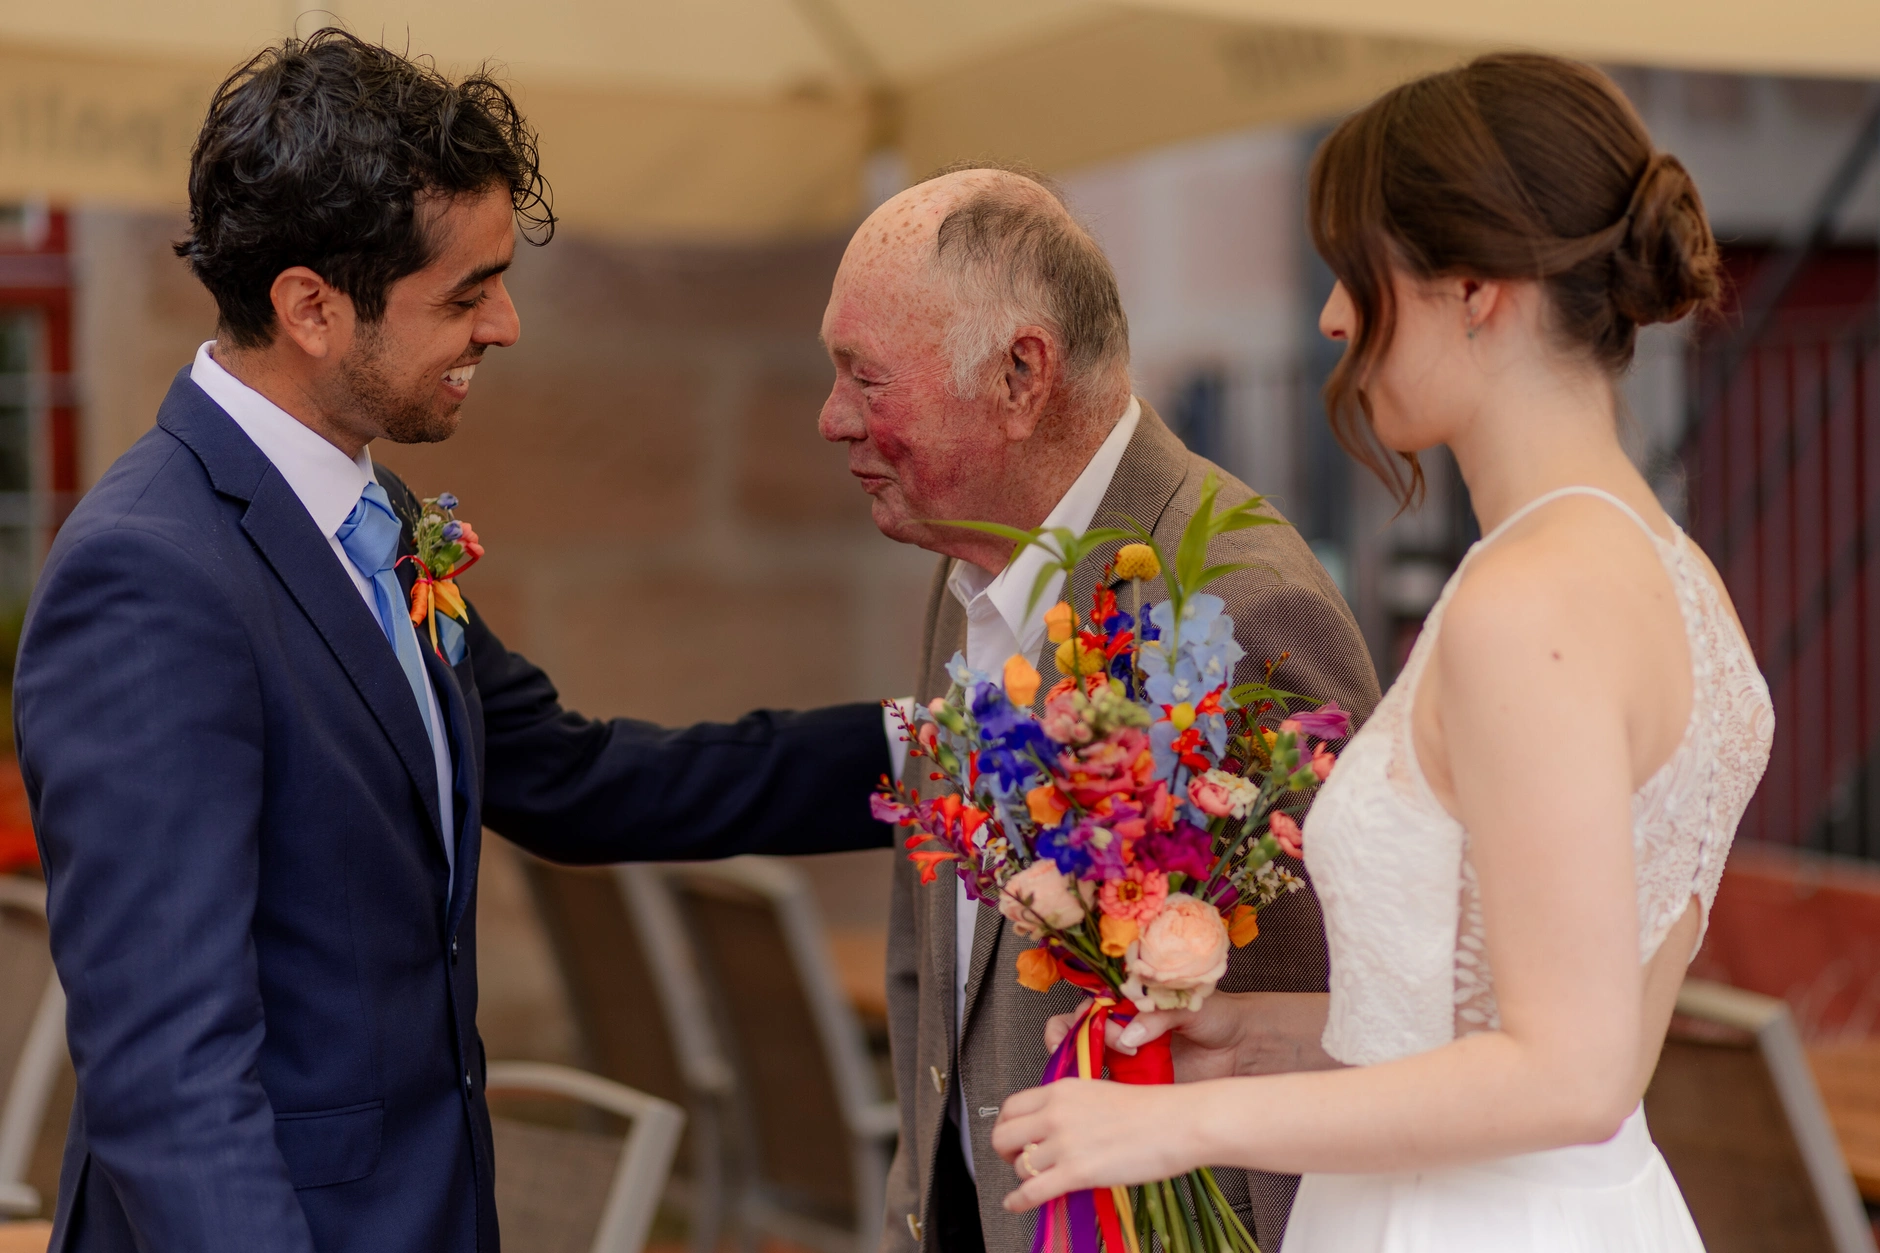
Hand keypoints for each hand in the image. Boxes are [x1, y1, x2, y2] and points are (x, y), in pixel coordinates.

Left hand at [991, 1079, 1199, 1211]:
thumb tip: (1053, 1128)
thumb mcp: (1099, 1092)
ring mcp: (1064, 1142)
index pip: (1011, 1107)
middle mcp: (1056, 1112)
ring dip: (1025, 1177)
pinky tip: (1015, 1204)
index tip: (1013, 1137)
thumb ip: (1070, 1107)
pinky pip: (1031, 1191)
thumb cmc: (1152, 1110)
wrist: (1178, 1123)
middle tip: (1017, 1160)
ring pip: (1020, 1166)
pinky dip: (1017, 1201)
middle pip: (1004, 1135)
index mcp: (1061, 1089)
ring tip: (1037, 1182)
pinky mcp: (1077, 1171)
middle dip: (1006, 1152)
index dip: (1007, 1126)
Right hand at [1042, 995, 1253, 1082]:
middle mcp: (1122, 1026)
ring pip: (1084, 1059)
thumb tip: (1129, 1035)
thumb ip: (1157, 1016)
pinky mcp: (1135, 1083)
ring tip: (1094, 1076)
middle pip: (1075, 1029)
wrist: (1243, 1048)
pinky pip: (1108, 1088)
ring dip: (1079, 1066)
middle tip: (1090, 1054)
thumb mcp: (1187, 1005)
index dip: (1089, 1018)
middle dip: (1068, 1039)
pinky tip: (1106, 1097)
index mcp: (1130, 1001)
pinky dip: (1099, 1093)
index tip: (1115, 1035)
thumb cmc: (1218, 1016)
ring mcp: (1126, 1056)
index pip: (1091, 1004)